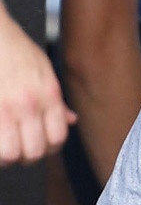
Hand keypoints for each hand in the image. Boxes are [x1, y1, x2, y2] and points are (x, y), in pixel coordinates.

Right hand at [0, 9, 74, 164]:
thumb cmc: (14, 47)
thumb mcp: (44, 68)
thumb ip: (57, 99)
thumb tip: (71, 120)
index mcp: (48, 95)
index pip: (57, 139)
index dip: (47, 148)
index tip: (37, 146)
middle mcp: (29, 104)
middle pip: (34, 153)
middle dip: (25, 156)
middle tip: (16, 149)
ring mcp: (5, 108)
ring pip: (10, 154)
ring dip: (5, 156)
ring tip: (2, 145)